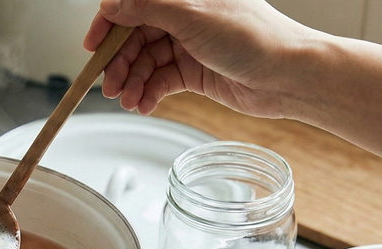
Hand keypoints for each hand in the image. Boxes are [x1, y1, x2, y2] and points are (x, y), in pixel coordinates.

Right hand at [83, 0, 312, 116]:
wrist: (289, 76)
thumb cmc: (255, 38)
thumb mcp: (193, 16)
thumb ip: (148, 8)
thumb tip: (111, 3)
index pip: (133, 4)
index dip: (109, 24)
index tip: (92, 47)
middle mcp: (184, 16)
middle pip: (135, 37)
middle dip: (119, 62)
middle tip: (109, 85)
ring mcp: (189, 44)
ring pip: (145, 62)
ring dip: (132, 82)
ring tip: (127, 100)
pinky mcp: (194, 71)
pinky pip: (161, 81)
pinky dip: (149, 93)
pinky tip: (143, 104)